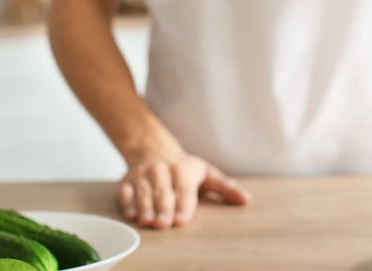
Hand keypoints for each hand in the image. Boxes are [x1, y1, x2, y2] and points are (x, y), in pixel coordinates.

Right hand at [117, 151, 251, 228]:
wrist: (152, 148)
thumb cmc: (184, 167)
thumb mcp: (207, 173)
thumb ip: (225, 188)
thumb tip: (246, 199)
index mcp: (183, 169)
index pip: (184, 189)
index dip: (183, 205)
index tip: (182, 220)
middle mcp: (161, 170)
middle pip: (162, 192)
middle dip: (163, 208)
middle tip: (164, 224)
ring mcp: (142, 175)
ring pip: (143, 192)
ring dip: (144, 207)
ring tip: (146, 222)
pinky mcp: (126, 181)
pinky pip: (125, 192)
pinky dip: (127, 203)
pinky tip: (131, 215)